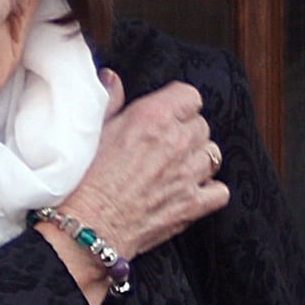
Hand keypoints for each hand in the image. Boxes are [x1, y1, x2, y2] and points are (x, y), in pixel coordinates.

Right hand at [40, 70, 229, 304]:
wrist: (89, 226)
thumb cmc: (84, 179)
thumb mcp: (93, 131)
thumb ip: (109, 101)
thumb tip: (112, 78)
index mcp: (151, 117)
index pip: (189, 95)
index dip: (178, 104)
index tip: (168, 113)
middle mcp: (176, 141)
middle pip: (202, 124)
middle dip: (186, 131)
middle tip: (164, 143)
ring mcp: (189, 174)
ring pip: (213, 154)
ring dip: (197, 158)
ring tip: (176, 166)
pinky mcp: (194, 204)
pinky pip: (220, 190)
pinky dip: (209, 189)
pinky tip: (189, 190)